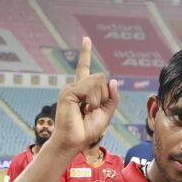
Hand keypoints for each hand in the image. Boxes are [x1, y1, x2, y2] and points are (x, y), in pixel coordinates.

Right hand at [53, 38, 118, 152]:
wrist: (74, 142)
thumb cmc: (86, 130)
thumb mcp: (106, 113)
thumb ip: (111, 98)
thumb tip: (113, 80)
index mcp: (83, 89)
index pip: (84, 68)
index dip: (85, 53)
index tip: (86, 39)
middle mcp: (76, 86)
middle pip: (101, 78)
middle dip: (104, 96)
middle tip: (91, 110)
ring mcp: (71, 88)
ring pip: (98, 82)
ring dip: (98, 99)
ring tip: (86, 111)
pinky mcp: (68, 92)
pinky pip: (91, 89)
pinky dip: (93, 101)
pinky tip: (83, 110)